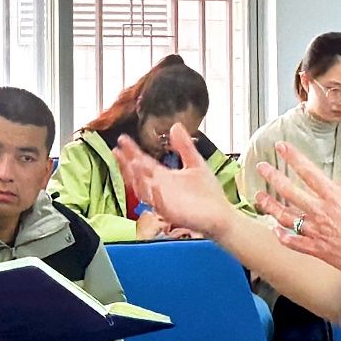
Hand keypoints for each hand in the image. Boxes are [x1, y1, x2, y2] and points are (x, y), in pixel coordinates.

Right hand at [114, 123, 236, 238]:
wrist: (222, 215)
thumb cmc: (208, 193)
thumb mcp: (195, 163)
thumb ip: (184, 146)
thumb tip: (175, 126)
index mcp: (164, 177)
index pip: (143, 162)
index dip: (132, 151)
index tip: (122, 139)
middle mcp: (159, 189)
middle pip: (137, 177)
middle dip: (126, 164)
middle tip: (119, 152)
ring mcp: (164, 202)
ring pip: (143, 191)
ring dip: (138, 178)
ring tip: (134, 163)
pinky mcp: (173, 214)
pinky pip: (160, 205)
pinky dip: (155, 195)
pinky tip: (154, 183)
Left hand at [256, 142, 340, 294]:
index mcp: (335, 197)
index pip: (308, 171)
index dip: (292, 156)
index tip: (281, 147)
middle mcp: (321, 212)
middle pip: (289, 191)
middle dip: (273, 176)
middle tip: (262, 168)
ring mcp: (316, 231)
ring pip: (285, 216)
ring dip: (270, 205)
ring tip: (260, 197)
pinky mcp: (316, 249)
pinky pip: (293, 242)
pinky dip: (281, 236)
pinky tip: (274, 230)